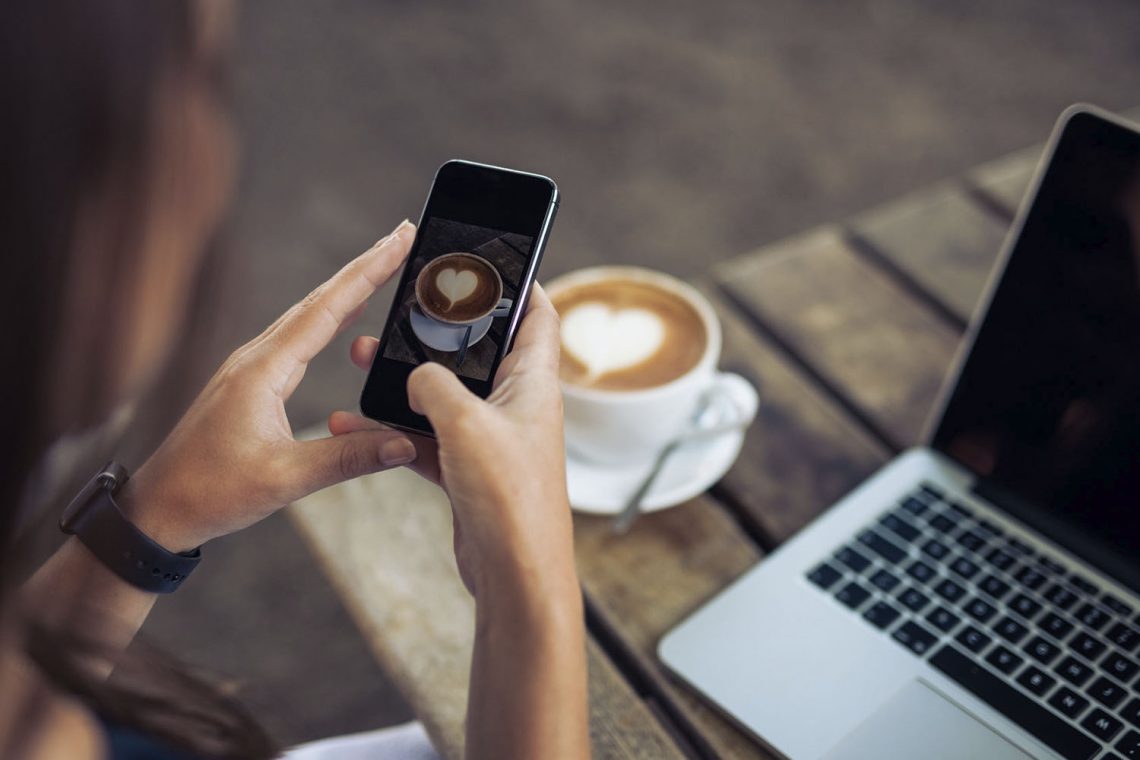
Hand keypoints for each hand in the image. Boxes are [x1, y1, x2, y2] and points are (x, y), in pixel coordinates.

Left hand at [121, 221, 418, 552]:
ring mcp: (250, 368)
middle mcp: (256, 358)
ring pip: (306, 315)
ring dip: (346, 289)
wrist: (158, 508)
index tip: (397, 240)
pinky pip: (296, 337)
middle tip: (400, 237)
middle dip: (363, 266)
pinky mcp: (250, 383)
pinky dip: (327, 318)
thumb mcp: (285, 479)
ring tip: (382, 266)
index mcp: (263, 370)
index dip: (367, 272)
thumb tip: (403, 443)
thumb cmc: (210, 492)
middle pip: (319, 300)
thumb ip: (348, 458)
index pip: (327, 309)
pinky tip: (343, 318)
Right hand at [329, 284, 578, 605]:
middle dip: (438, 333)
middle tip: (402, 312)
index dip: (522, 285)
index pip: (538, 317)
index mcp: (533, 383)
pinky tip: (355, 422)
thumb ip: (435, 384)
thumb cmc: (509, 497)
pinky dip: (394, 429)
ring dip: (406, 381)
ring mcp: (492, 440)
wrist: (513, 574)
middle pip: (479, 353)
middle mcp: (516, 407)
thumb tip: (416, 373)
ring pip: (445, 396)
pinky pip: (427, 438)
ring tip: (363, 359)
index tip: (493, 263)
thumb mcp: (465, 423)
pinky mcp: (469, 471)